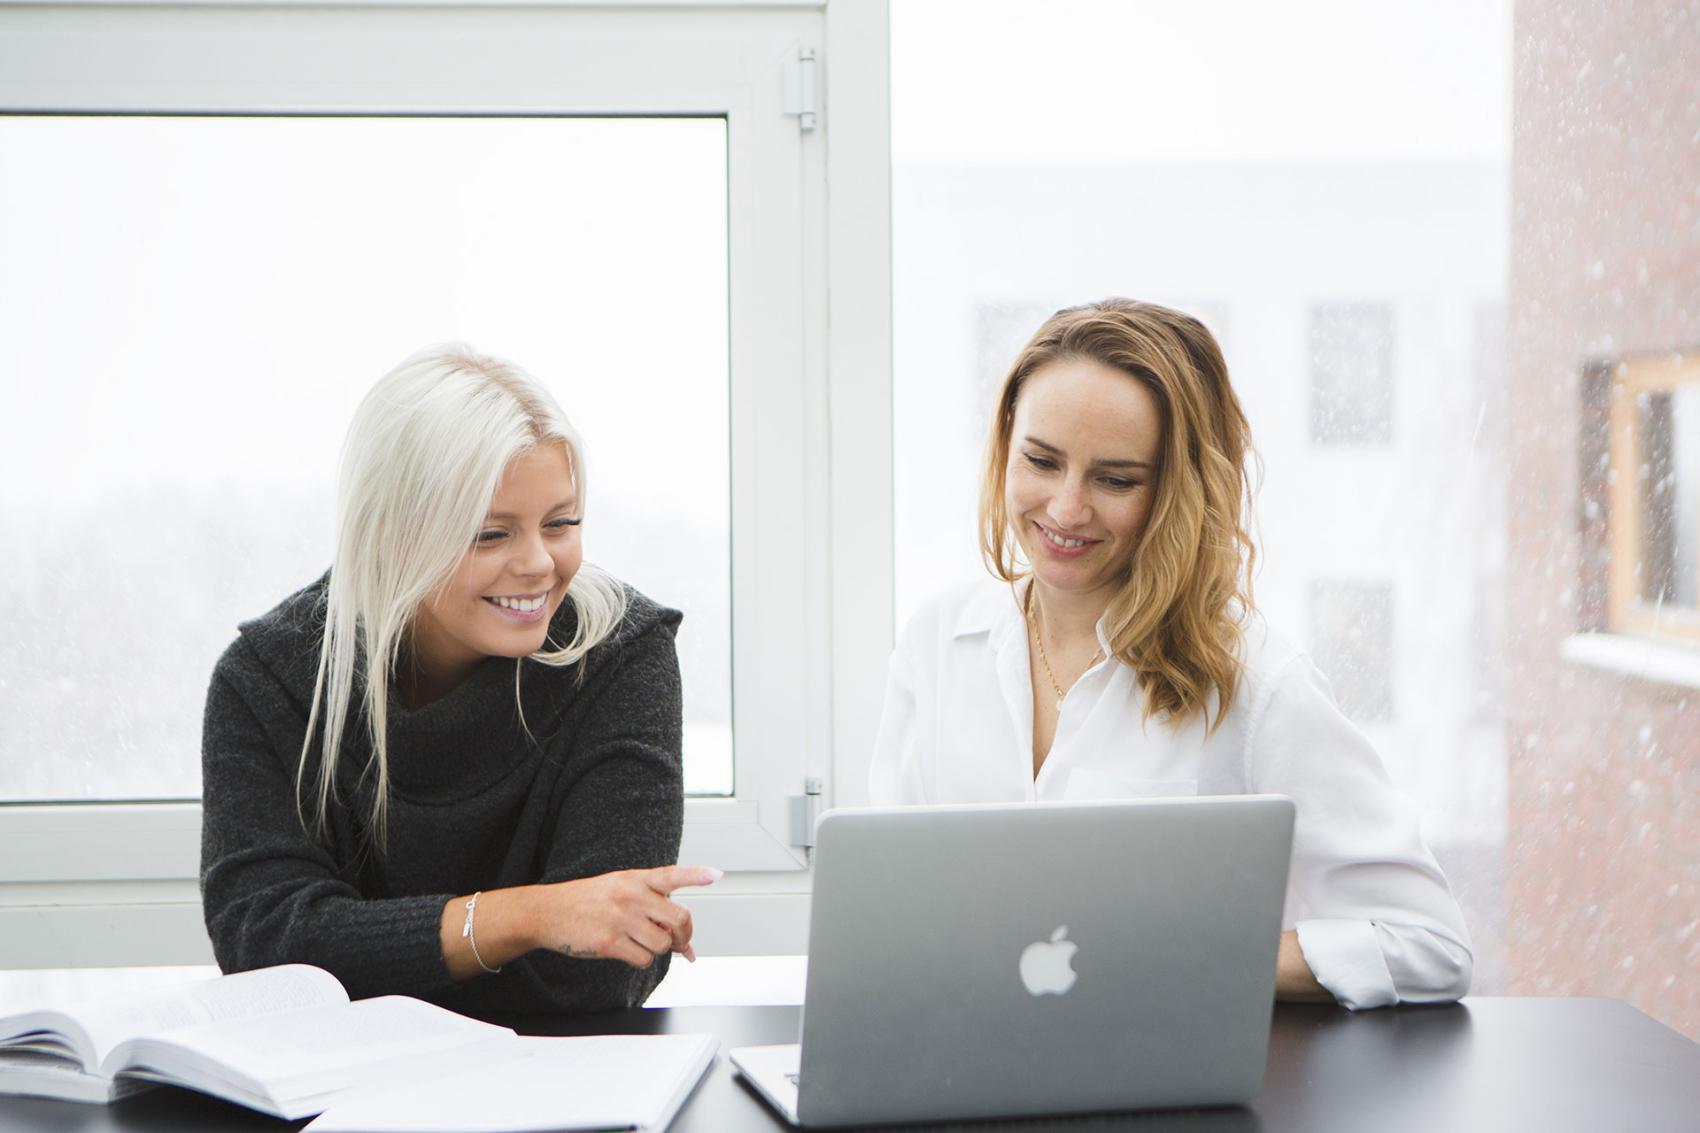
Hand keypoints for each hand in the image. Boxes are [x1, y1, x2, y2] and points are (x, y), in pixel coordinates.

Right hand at [543, 865, 721, 968]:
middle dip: (684, 935)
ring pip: (663, 943)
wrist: (547, 912)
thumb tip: (686, 946)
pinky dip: (641, 960)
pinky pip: (643, 959)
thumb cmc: (588, 901)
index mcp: (635, 878)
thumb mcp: (619, 891)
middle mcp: (630, 895)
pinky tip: (628, 951)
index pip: (671, 875)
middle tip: (680, 941)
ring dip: (659, 949)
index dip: (696, 875)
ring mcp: (620, 918)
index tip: (716, 874)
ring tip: (643, 943)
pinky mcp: (609, 942)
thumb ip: (652, 908)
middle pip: (678, 918)